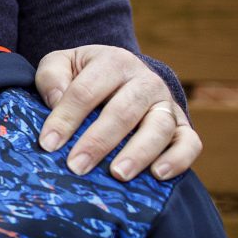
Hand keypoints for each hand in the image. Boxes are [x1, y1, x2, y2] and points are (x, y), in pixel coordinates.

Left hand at [35, 45, 201, 179]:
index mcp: (114, 62)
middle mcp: (145, 81)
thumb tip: (55, 100)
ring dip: (138, 152)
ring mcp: (166, 104)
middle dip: (98, 141)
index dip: (65, 117)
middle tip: (76, 166)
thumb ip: (52, 76)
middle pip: (123, 111)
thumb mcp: (62, 64)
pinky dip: (178, 159)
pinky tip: (158, 175)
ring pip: (158, 127)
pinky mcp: (182, 126)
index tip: (48, 144)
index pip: (86, 91)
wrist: (122, 78)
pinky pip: (190, 143)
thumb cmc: (85, 76)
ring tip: (118, 174)